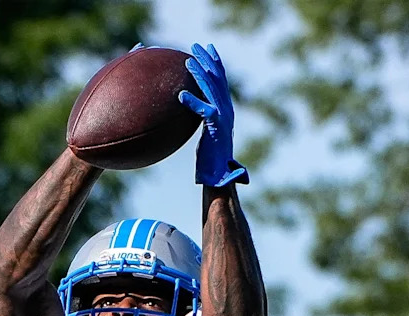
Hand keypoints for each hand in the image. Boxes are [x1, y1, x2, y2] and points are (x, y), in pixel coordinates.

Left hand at [179, 43, 248, 188]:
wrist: (219, 176)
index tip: (207, 49)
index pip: (221, 81)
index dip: (215, 63)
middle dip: (208, 60)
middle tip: (196, 46)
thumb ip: (201, 120)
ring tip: (188, 62)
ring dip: (200, 75)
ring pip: (211, 91)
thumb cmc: (211, 161)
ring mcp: (223, 118)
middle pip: (218, 79)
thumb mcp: (206, 135)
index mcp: (226, 110)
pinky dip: (194, 102)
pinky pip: (204, 111)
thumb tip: (186, 112)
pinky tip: (181, 95)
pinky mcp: (216, 129)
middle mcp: (227, 111)